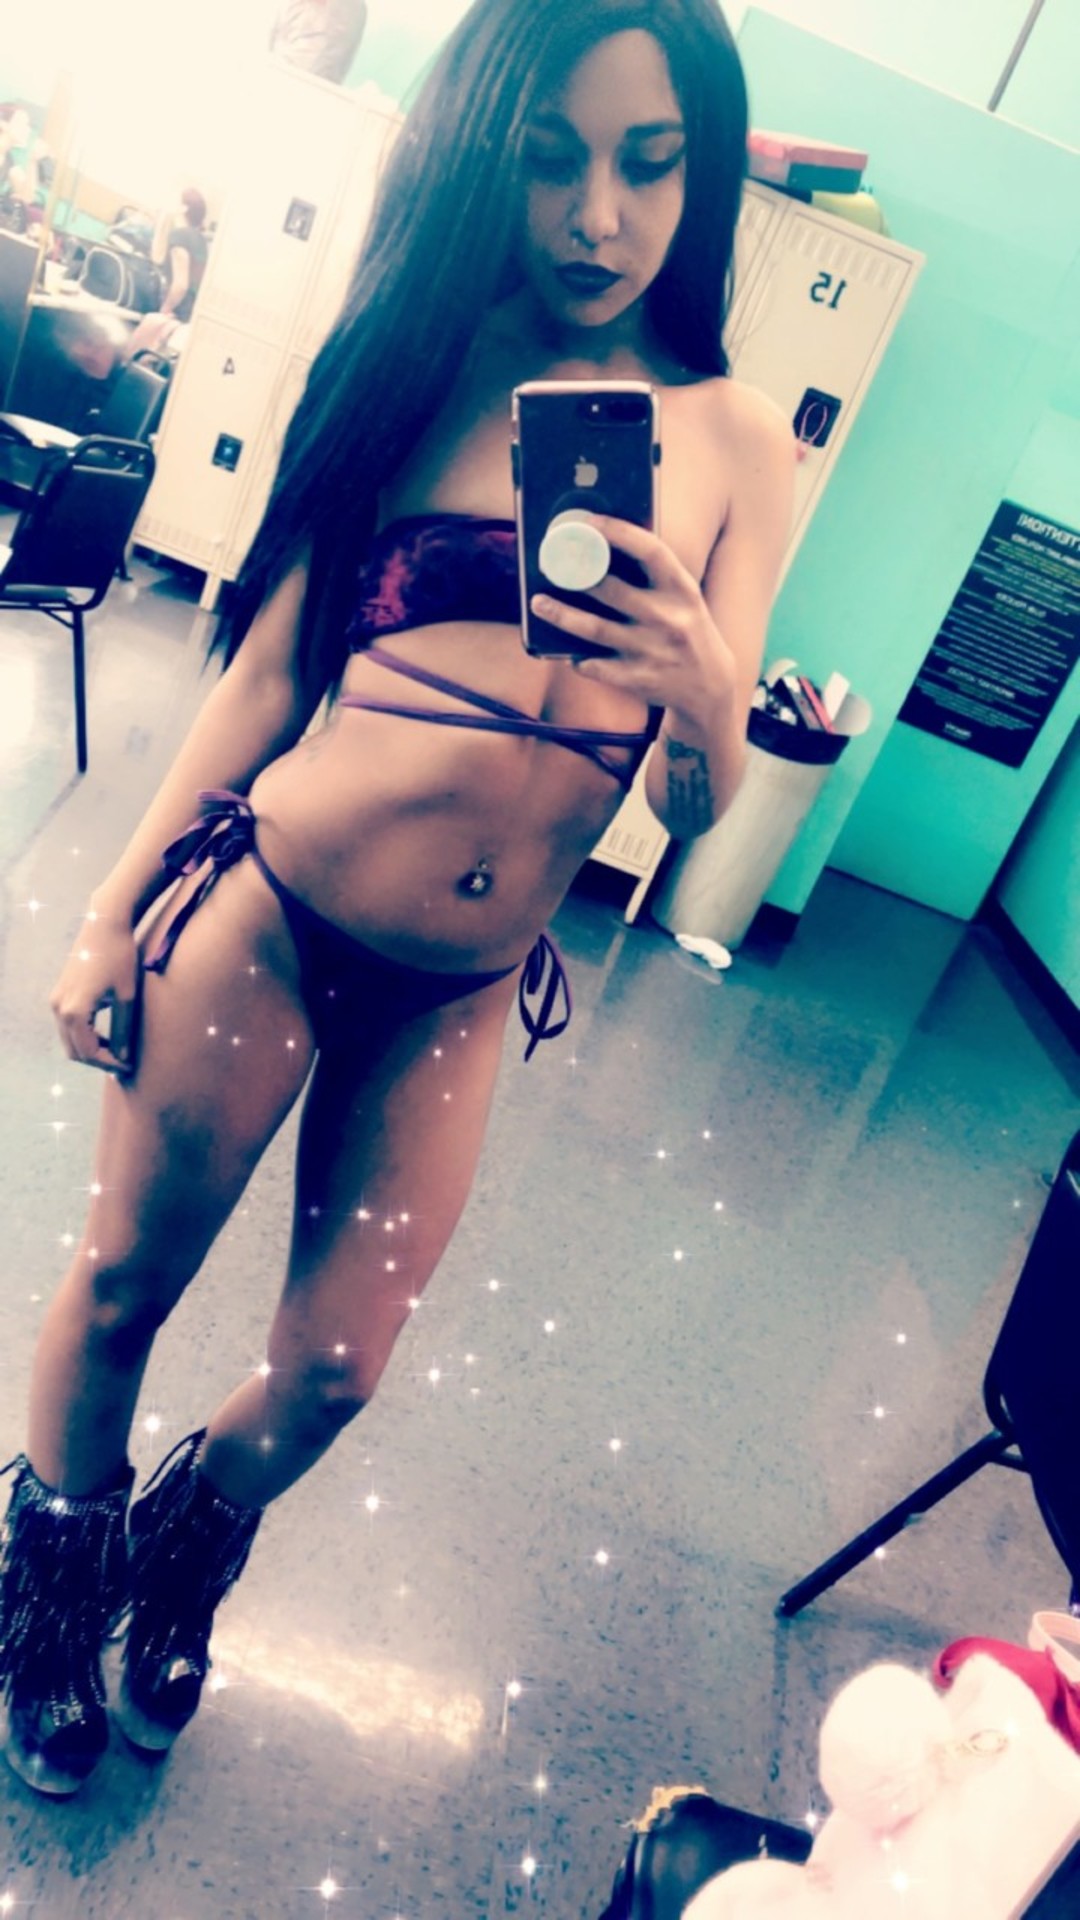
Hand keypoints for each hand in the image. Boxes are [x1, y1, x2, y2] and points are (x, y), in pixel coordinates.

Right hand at [49, 910, 140, 1076]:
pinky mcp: (60, 992)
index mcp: (75, 1011)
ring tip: (118, 1052)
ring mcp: (57, 999)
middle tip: (123, 1064)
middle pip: (75, 1050)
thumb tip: (123, 1058)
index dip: (110, 1064)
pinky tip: (107, 1036)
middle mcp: (60, 1007)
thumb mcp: (127, 997)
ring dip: (91, 1049)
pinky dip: (85, 1035)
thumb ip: (123, 1031)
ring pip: (70, 1039)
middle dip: (98, 1061)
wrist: (105, 924)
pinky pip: (69, 1025)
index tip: (129, 1067)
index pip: (89, 1053)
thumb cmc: (121, 957)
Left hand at [529, 514, 735, 724]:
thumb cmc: (685, 630)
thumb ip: (653, 576)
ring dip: (561, 615)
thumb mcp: (683, 598)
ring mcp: (652, 651)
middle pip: (612, 590)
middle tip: (549, 566)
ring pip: (595, 630)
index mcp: (682, 590)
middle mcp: (669, 618)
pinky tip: (568, 652)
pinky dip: (578, 659)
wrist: (710, 686)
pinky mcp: (639, 679)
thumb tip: (604, 545)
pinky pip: (596, 666)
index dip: (619, 533)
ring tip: (538, 603)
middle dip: (576, 577)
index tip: (589, 522)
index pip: (651, 551)